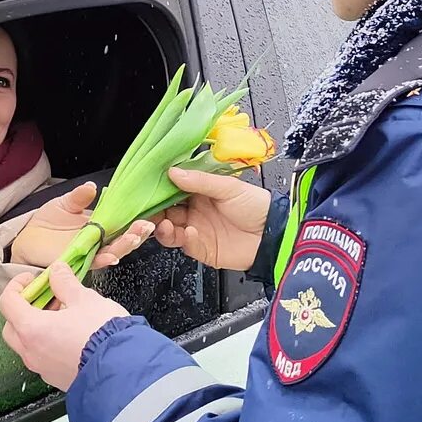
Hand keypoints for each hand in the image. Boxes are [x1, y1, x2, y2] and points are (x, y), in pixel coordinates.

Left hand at [0, 260, 127, 390]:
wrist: (124, 370)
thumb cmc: (103, 334)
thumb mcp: (85, 299)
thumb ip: (66, 283)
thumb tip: (57, 272)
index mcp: (32, 329)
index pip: (8, 303)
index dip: (17, 285)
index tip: (32, 279)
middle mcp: (31, 352)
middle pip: (12, 326)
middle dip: (24, 309)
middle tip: (45, 298)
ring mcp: (43, 369)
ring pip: (27, 345)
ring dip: (38, 327)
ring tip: (63, 315)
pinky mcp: (57, 379)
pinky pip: (44, 358)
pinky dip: (49, 344)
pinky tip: (71, 335)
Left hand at [10, 182, 155, 269]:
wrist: (26, 240)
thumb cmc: (46, 223)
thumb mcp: (63, 203)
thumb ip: (78, 197)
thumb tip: (92, 187)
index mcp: (99, 225)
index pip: (122, 223)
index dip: (134, 220)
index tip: (146, 213)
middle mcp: (98, 240)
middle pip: (123, 239)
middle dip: (136, 233)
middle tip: (146, 226)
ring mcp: (89, 252)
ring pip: (113, 251)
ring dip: (125, 246)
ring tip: (134, 237)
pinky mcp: (78, 262)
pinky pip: (94, 263)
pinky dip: (104, 259)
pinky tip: (112, 255)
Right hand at [154, 168, 272, 272]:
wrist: (273, 234)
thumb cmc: (256, 206)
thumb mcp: (228, 187)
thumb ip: (199, 181)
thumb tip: (173, 172)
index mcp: (200, 193)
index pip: (172, 191)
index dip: (159, 190)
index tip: (147, 188)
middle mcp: (195, 211)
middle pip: (165, 211)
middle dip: (154, 211)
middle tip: (148, 210)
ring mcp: (197, 230)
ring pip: (169, 230)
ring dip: (163, 227)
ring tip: (164, 224)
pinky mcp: (202, 249)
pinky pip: (185, 245)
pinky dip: (183, 239)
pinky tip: (190, 232)